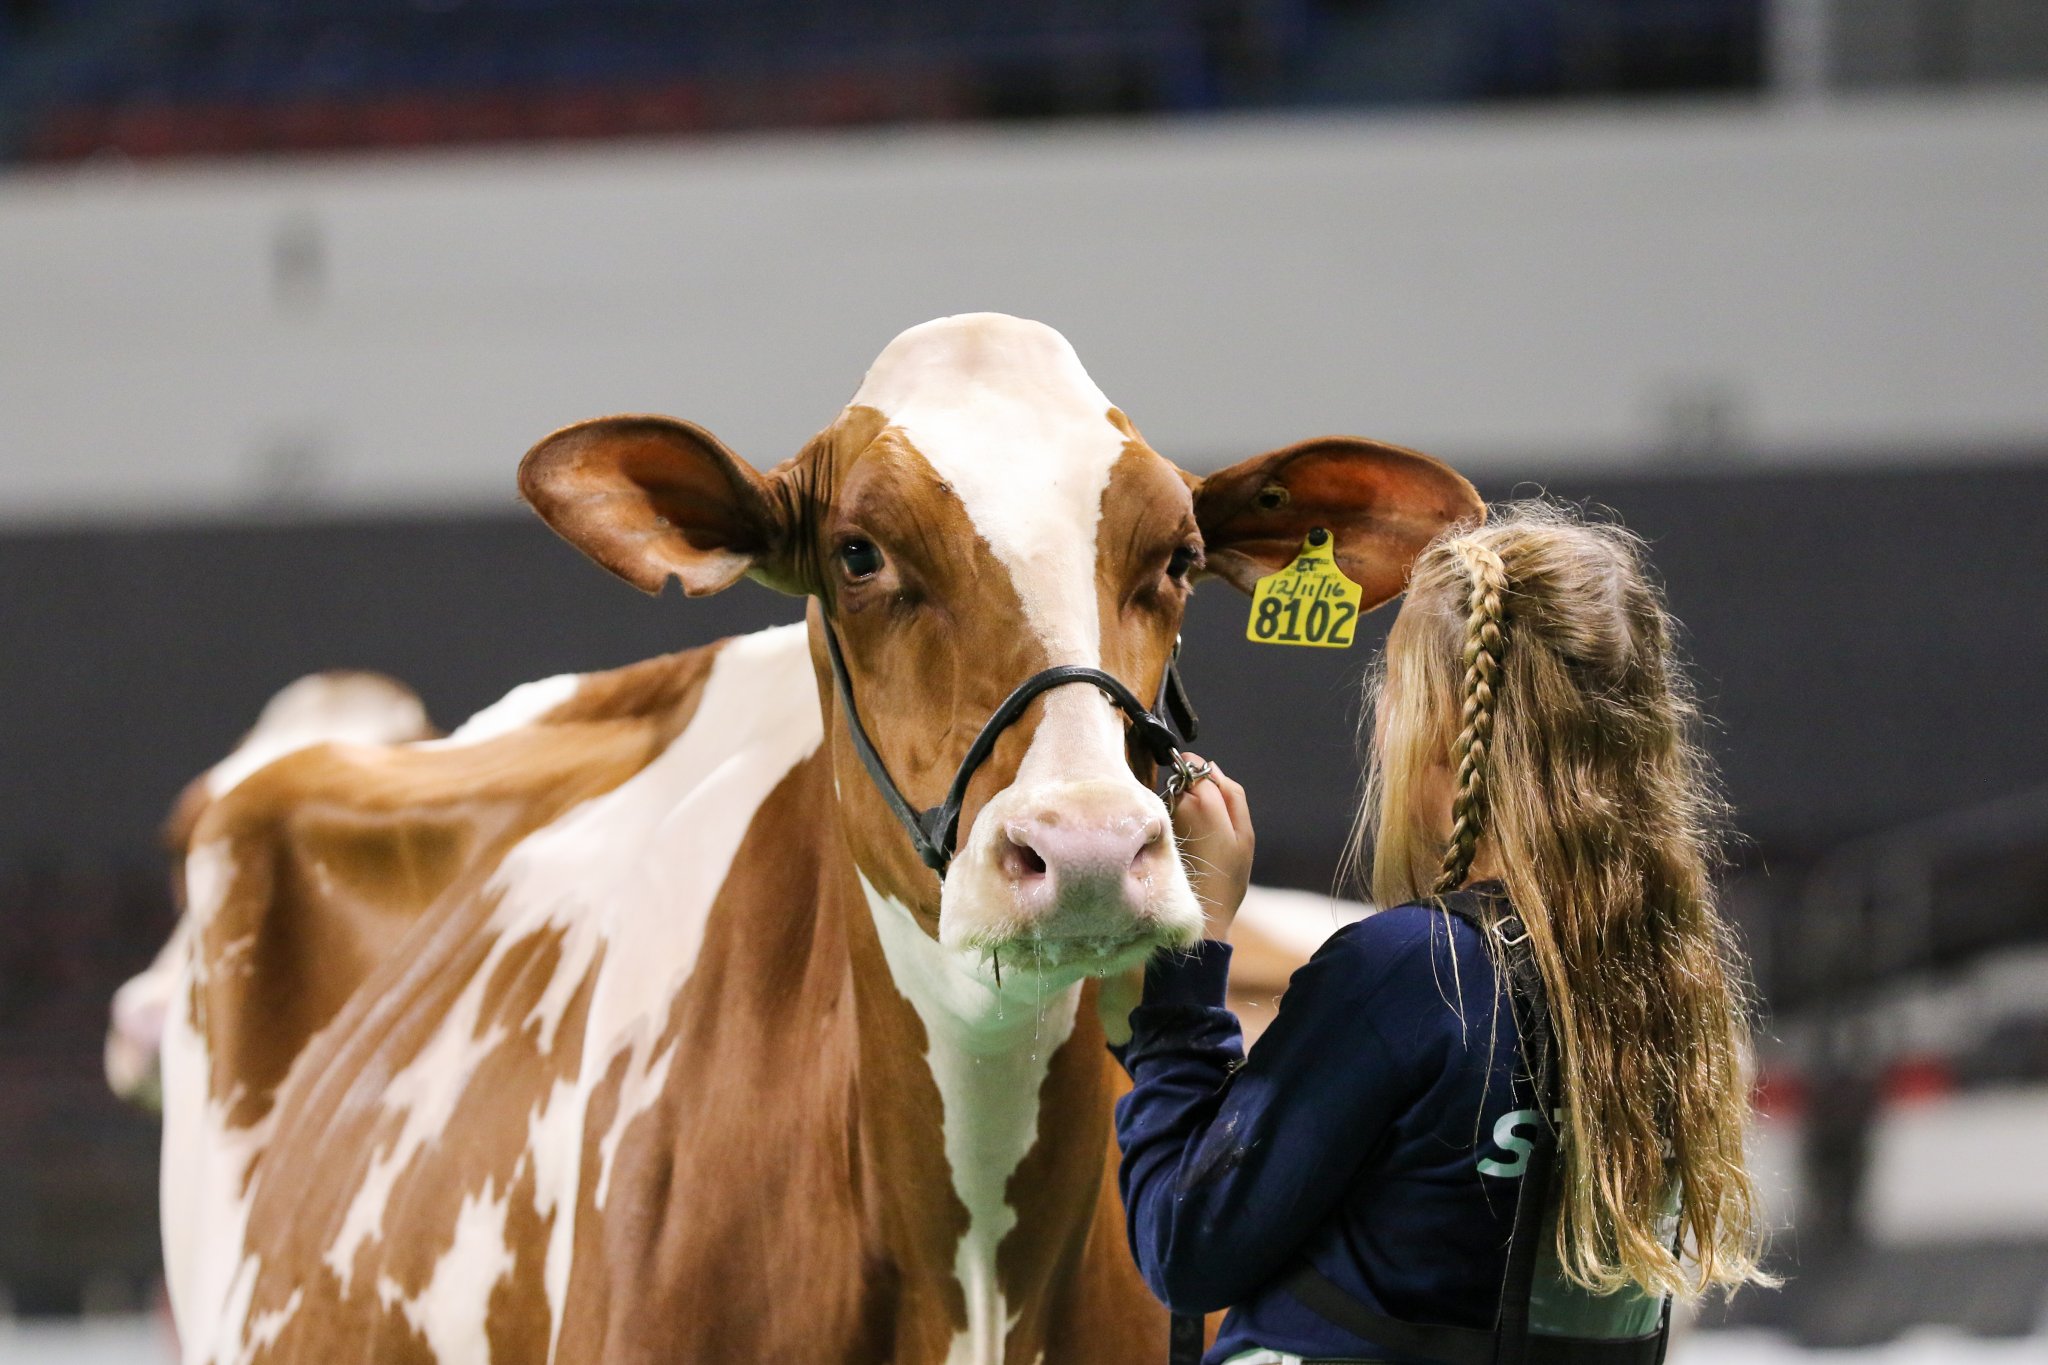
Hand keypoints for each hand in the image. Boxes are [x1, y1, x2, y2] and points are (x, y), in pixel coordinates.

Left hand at [1171, 753, 1253, 940]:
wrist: (1203, 911)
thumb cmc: (1228, 874)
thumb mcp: (1245, 834)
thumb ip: (1233, 794)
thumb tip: (1213, 767)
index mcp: (1202, 801)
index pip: (1196, 766)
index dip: (1206, 778)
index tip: (1215, 800)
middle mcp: (1177, 804)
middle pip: (1183, 780)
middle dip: (1195, 792)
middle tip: (1211, 824)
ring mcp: (1163, 818)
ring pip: (1173, 797)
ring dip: (1185, 808)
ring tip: (1200, 839)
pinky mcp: (1156, 832)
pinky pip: (1166, 815)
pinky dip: (1176, 823)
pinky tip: (1188, 847)